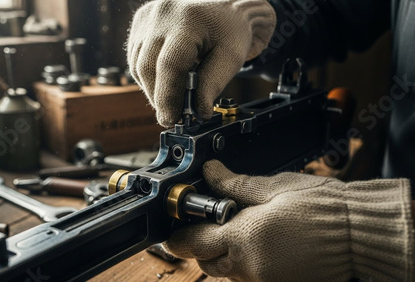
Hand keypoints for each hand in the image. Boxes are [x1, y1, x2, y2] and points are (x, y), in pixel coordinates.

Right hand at [127, 0, 275, 126]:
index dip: (168, 96)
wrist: (225, 6)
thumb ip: (213, 83)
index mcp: (189, 20)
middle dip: (158, 97)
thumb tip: (199, 112)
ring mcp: (149, 16)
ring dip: (152, 88)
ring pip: (138, 64)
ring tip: (170, 100)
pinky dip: (147, 75)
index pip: (170, 64)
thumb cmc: (230, 29)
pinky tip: (163, 81)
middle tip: (172, 116)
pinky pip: (136, 56)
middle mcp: (163, 14)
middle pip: (148, 67)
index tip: (170, 119)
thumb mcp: (231, 57)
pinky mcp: (141, 21)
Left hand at [164, 160, 413, 280]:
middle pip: (207, 263)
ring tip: (239, 231)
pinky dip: (246, 263)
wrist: (359, 233)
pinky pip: (250, 277)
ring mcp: (264, 280)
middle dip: (201, 247)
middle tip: (207, 226)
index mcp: (244, 238)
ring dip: (224, 255)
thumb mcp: (273, 187)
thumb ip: (235, 184)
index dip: (178, 236)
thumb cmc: (322, 207)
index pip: (194, 243)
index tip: (173, 232)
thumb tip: (211, 172)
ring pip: (228, 272)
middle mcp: (250, 266)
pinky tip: (261, 243)